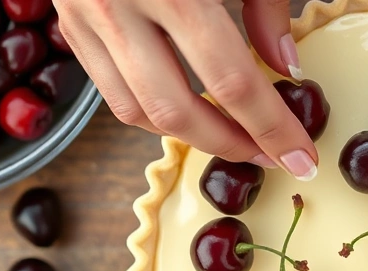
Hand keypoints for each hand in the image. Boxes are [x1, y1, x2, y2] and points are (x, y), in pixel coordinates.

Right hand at [53, 0, 318, 179]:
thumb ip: (266, 4)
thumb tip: (286, 69)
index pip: (230, 81)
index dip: (271, 127)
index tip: (301, 158)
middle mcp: (118, 3)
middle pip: (175, 109)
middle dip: (229, 144)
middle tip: (270, 156)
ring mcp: (83, 13)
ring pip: (134, 109)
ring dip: (187, 136)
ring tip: (232, 139)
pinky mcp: (66, 20)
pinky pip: (108, 89)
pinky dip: (150, 110)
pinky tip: (188, 111)